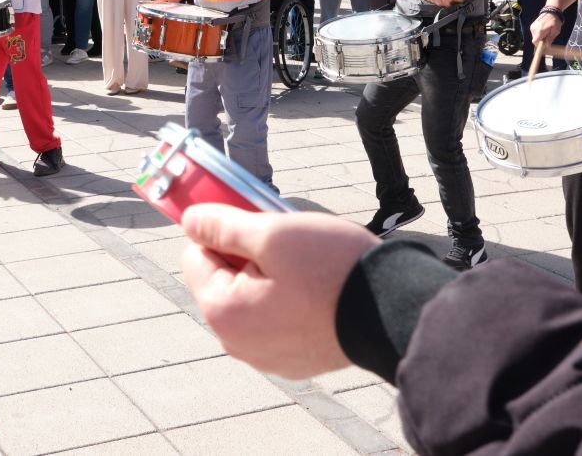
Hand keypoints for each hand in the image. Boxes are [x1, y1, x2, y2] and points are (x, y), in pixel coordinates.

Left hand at [181, 204, 377, 379]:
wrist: (392, 310)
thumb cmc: (332, 270)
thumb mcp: (272, 234)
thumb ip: (223, 227)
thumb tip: (189, 221)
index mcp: (224, 313)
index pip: (195, 257)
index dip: (221, 232)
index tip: (253, 223)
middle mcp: (238, 343)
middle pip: (223, 281)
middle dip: (247, 257)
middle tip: (286, 243)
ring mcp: (268, 356)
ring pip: (251, 299)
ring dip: (269, 277)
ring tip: (306, 266)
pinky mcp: (295, 359)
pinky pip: (277, 321)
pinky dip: (289, 301)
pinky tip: (318, 290)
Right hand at [529, 11, 562, 47]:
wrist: (551, 11)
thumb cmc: (555, 21)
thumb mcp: (555, 31)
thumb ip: (550, 39)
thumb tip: (546, 46)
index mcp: (540, 31)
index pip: (535, 42)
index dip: (539, 45)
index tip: (544, 44)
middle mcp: (534, 29)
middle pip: (535, 40)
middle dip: (540, 40)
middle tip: (547, 36)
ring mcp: (532, 27)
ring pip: (534, 36)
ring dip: (540, 36)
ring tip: (546, 31)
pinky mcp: (532, 25)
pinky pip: (534, 32)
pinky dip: (538, 33)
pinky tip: (543, 29)